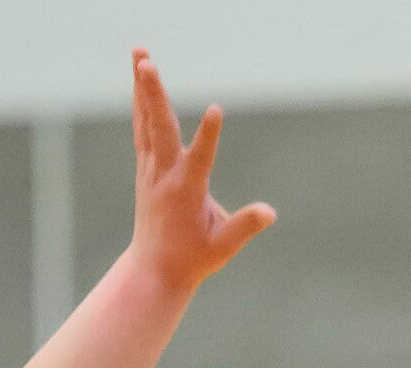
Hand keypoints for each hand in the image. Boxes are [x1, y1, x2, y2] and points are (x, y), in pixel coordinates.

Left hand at [126, 49, 276, 291]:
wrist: (154, 270)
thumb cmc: (193, 259)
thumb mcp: (224, 247)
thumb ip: (245, 226)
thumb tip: (269, 212)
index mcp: (185, 192)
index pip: (200, 158)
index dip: (210, 135)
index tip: (218, 110)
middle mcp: (163, 175)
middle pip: (158, 127)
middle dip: (154, 94)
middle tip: (148, 63)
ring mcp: (150, 169)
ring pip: (146, 121)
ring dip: (143, 87)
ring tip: (141, 54)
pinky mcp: (146, 168)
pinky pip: (143, 128)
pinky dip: (142, 104)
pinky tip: (141, 83)